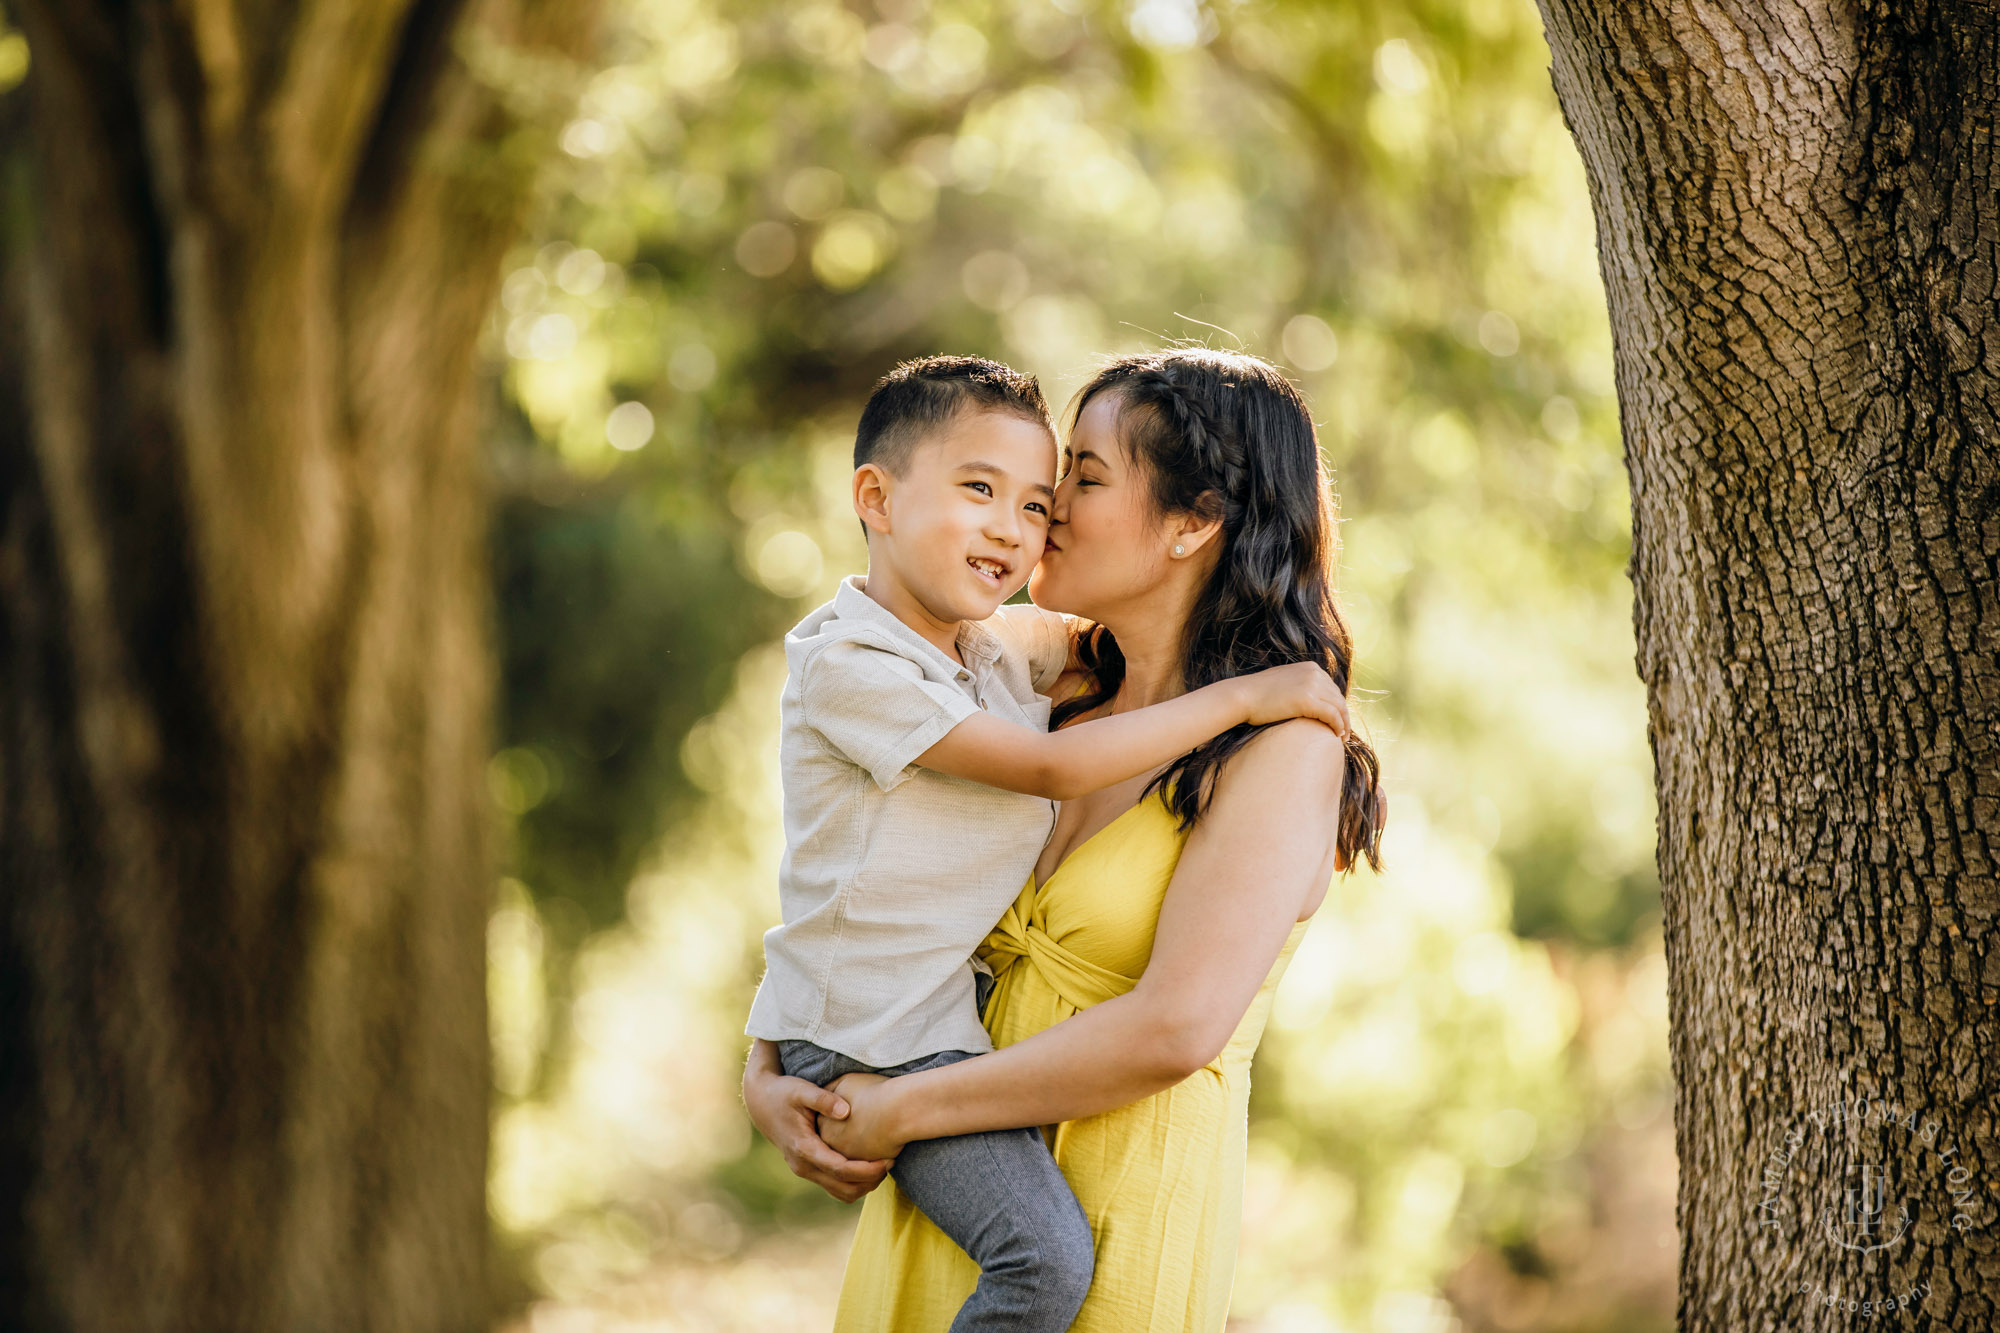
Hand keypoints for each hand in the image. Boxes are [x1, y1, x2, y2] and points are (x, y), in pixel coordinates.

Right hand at [742, 1056, 892, 1202]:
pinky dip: (853, 1183)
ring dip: (863, 1186)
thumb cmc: (784, 1093)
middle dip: (870, 1181)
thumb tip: (846, 1111)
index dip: (866, 1169)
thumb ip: (823, 1099)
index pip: (840, 1169)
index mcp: (804, 1148)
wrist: (761, 1103)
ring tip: (884, 1166)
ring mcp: (805, 1170)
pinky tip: (868, 1166)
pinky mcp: (809, 1169)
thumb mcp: (802, 1090)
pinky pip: (835, 1186)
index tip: (888, 1160)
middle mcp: (803, 1165)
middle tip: (892, 1163)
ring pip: (840, 1193)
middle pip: (843, 1188)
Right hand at [1239, 661, 1348, 736]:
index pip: (1332, 688)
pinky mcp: (1308, 700)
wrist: (1242, 696)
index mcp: (1310, 667)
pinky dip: (1338, 726)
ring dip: (1344, 723)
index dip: (1338, 705)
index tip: (1338, 719)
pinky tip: (1336, 736)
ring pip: (1339, 707)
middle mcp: (1314, 673)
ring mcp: (1312, 685)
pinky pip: (1332, 715)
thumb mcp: (1284, 682)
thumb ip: (1298, 685)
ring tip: (1342, 737)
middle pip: (1338, 697)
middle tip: (1343, 732)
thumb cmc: (1257, 694)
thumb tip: (1306, 699)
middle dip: (1343, 715)